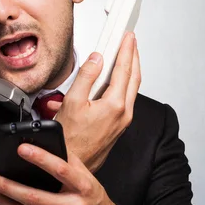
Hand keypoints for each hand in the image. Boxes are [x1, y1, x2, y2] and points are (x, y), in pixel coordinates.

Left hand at [0, 143, 121, 204]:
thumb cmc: (92, 196)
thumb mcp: (86, 175)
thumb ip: (68, 160)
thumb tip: (44, 143)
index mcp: (83, 187)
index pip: (60, 169)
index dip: (40, 158)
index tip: (21, 149)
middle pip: (35, 198)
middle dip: (8, 186)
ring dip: (5, 201)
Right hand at [52, 32, 140, 171]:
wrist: (72, 167)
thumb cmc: (70, 141)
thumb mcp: (72, 102)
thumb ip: (86, 77)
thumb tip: (96, 59)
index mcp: (115, 105)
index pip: (124, 69)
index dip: (127, 50)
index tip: (128, 37)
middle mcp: (124, 113)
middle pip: (134, 78)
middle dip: (134, 57)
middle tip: (131, 43)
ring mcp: (123, 121)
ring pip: (131, 89)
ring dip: (129, 70)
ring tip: (124, 57)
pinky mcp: (118, 126)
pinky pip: (125, 99)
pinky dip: (122, 84)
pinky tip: (113, 81)